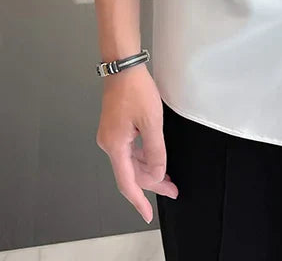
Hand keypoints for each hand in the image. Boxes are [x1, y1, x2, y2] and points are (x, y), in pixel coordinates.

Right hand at [96, 63, 178, 223]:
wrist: (123, 67)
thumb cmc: (135, 90)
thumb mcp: (152, 122)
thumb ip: (156, 151)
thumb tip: (157, 173)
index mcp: (115, 145)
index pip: (127, 182)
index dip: (138, 200)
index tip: (147, 214)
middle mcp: (109, 144)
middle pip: (130, 173)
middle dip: (152, 184)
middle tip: (172, 190)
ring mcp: (111, 135)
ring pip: (131, 162)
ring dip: (149, 170)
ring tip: (169, 177)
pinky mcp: (116, 127)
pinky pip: (130, 150)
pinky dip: (143, 157)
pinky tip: (156, 158)